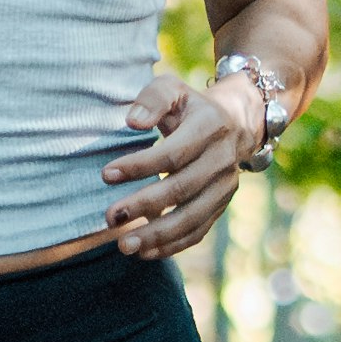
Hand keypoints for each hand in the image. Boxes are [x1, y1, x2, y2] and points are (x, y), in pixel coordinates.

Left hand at [101, 65, 260, 260]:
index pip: (174, 153)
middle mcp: (222, 160)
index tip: (106, 174)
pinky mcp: (221, 206)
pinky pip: (198, 231)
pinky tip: (145, 252)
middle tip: (110, 217)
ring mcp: (225, 187)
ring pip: (192, 217)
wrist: (234, 124)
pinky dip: (172, 245)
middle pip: (182, 189)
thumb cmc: (189, 107)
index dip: (140, 166)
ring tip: (124, 245)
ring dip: (157, 235)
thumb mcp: (172, 89)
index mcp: (210, 127)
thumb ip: (152, 99)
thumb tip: (133, 122)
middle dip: (144, 205)